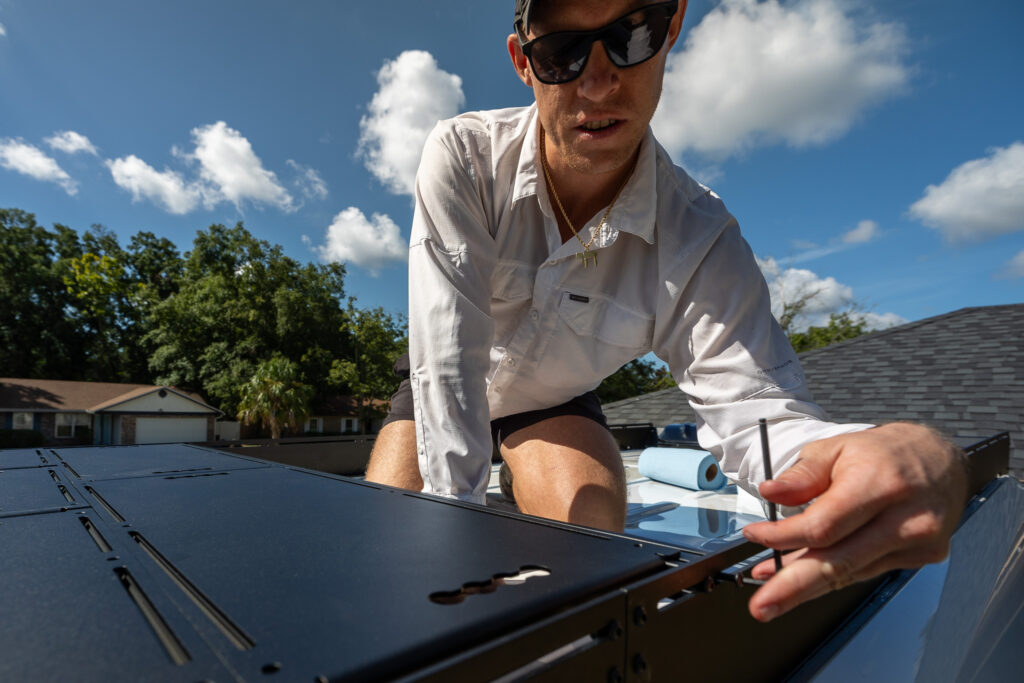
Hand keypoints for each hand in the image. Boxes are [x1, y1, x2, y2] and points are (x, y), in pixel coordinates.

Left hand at [741, 422, 967, 621]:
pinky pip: (866, 572)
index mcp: (881, 483)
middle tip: (762, 605)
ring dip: (807, 585)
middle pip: (839, 561)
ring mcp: (919, 542)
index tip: (755, 536)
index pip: (825, 525)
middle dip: (794, 587)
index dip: (784, 536)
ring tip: (772, 590)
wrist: (941, 459)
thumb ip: (802, 475)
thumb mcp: (836, 449)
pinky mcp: (923, 557)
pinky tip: (806, 575)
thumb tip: (770, 493)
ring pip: (851, 573)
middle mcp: (905, 518)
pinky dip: (834, 576)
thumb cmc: (884, 453)